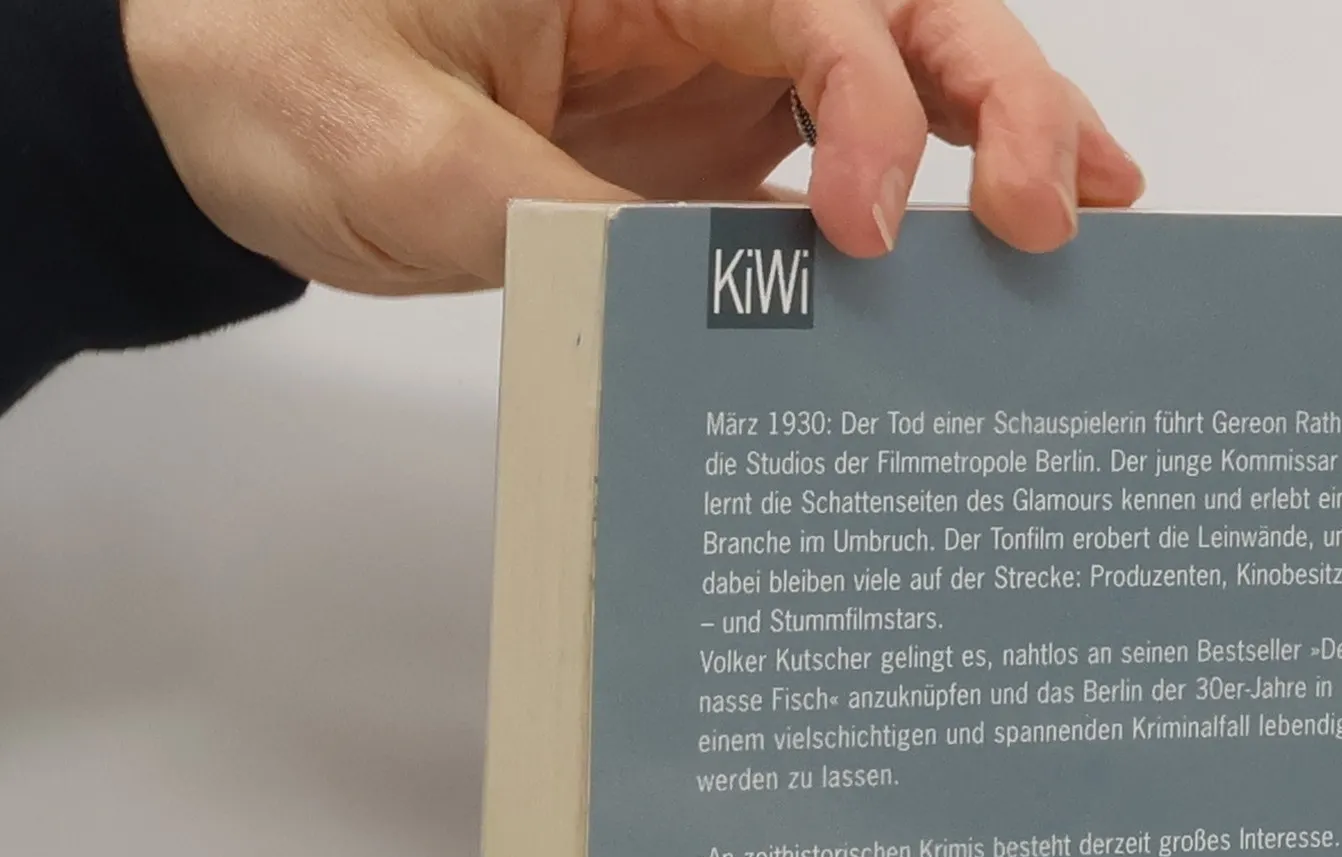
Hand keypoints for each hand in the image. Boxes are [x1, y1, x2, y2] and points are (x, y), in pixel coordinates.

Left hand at [121, 0, 1145, 294]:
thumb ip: (563, 222)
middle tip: (1066, 206)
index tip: (863, 231)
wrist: (213, 103)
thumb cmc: (274, 71)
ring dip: (1003, 134)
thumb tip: (710, 306)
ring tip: (1094, 214)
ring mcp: (709, 67)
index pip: (812, 6)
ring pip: (897, 76)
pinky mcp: (703, 143)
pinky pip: (835, 168)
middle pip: (899, 11)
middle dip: (1000, 97)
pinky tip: (984, 255)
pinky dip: (919, 208)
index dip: (872, 106)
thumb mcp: (402, 153)